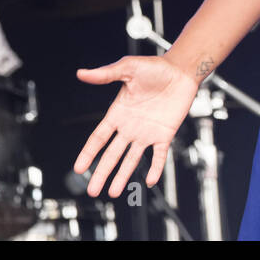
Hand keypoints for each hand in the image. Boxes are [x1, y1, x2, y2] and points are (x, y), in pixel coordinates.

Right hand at [73, 54, 200, 197]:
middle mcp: (130, 127)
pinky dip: (155, 168)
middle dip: (101, 172)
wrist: (181, 70)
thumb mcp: (127, 68)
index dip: (88, 153)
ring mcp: (147, 133)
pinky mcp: (165, 134)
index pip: (99, 138)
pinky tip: (149, 181)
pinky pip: (159, 156)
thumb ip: (105, 74)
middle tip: (91, 191)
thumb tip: (81, 73)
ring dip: (122, 176)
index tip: (78, 168)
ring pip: (131, 159)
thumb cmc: (154, 67)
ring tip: (113, 193)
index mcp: (118, 113)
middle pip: (112, 154)